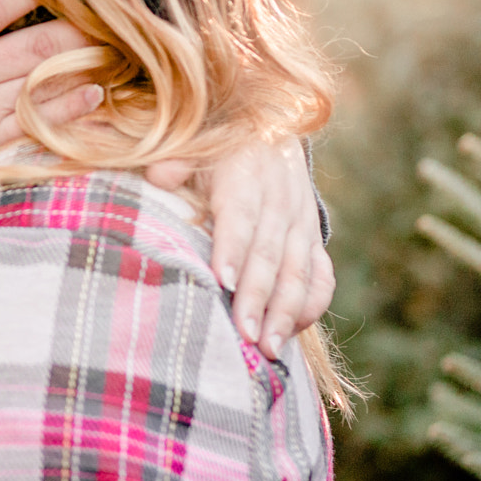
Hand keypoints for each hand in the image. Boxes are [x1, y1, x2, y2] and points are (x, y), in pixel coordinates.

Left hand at [150, 138, 332, 357]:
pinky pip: (320, 276)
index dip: (232, 249)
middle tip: (244, 335)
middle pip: (269, 255)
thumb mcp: (197, 144)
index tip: (221, 282)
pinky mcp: (314, 239)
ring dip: (286, 312)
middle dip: (257, 297)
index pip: (240, 216)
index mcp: (247, 175)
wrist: (270, 132)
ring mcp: (301, 223)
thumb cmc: (217, 148)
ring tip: (269, 348)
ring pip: (298, 272)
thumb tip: (159, 176)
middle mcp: (280, 201)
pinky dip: (311, 305)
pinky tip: (293, 332)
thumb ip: (178, 162)